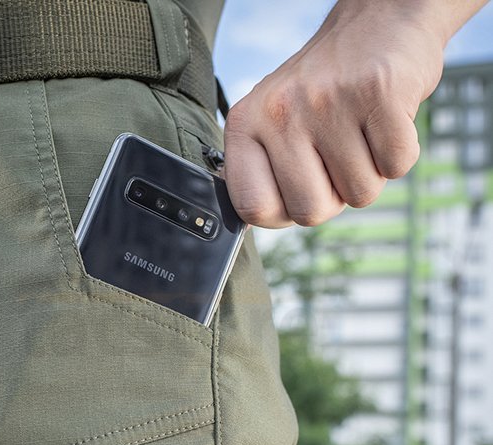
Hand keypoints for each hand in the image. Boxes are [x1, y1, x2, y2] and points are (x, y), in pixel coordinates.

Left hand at [223, 0, 450, 227]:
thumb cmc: (320, 92)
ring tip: (358, 132)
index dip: (280, 213)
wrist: (375, 24)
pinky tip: (383, 122)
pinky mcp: (379, 92)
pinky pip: (396, 167)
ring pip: (359, 194)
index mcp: (246, 125)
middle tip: (334, 159)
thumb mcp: (271, 125)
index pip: (252, 207)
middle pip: (309, 212)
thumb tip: (256, 219)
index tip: (294, 193)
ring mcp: (328, 102)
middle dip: (331, 199)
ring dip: (367, 174)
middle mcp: (280, 112)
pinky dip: (397, 154)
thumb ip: (261, 175)